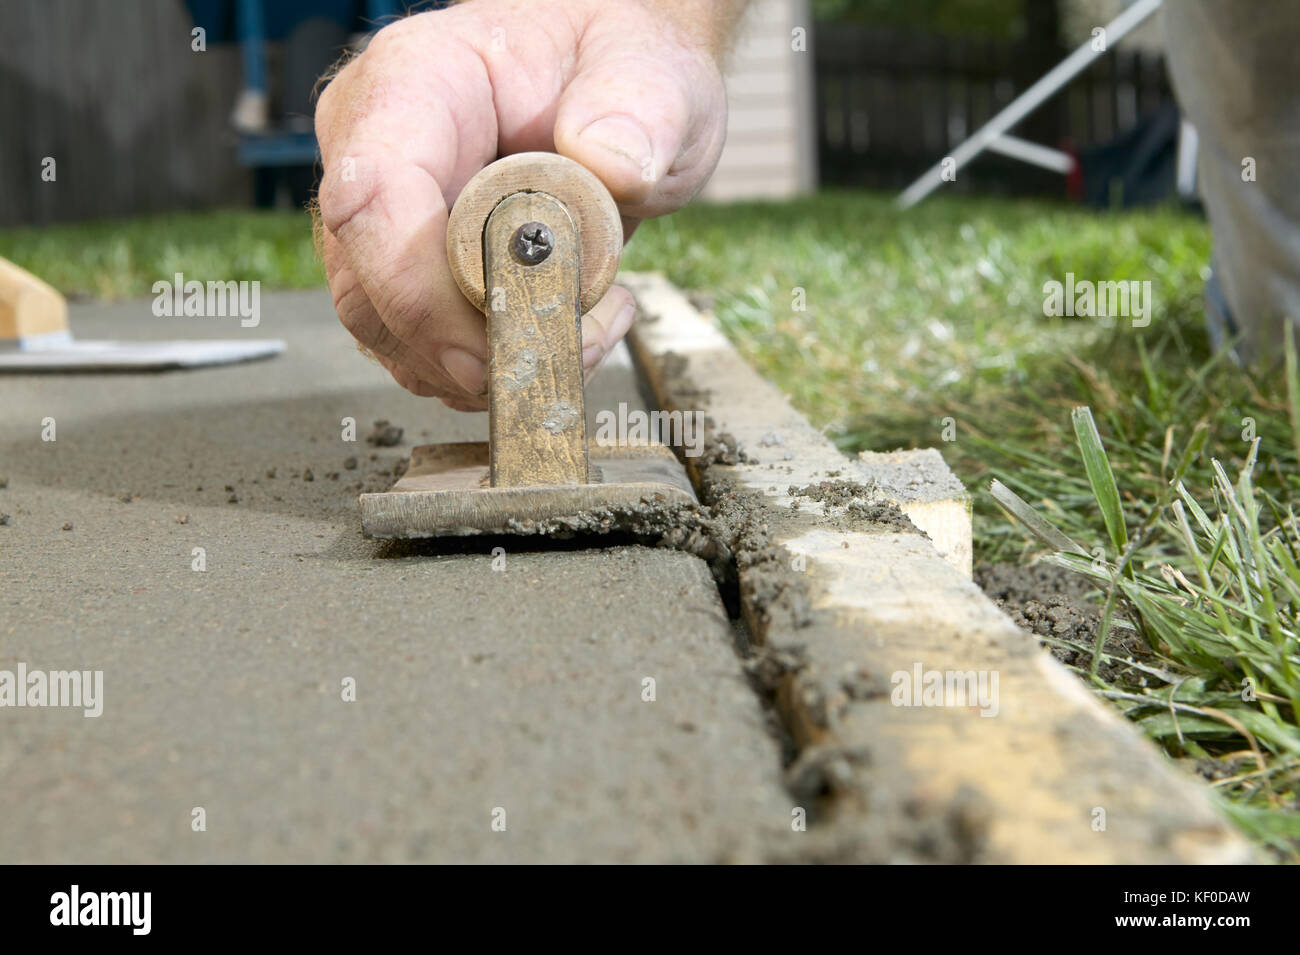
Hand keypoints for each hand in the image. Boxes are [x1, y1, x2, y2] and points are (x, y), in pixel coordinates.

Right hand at [314, 0, 730, 409]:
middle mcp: (373, 151)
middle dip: (469, 347)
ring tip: (592, 319)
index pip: (372, 197)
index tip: (493, 345)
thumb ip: (642, 105)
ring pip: (393, 337)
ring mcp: (383, 222)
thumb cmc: (614, 65)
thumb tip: (614, 163)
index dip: (418, 292)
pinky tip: (566, 326)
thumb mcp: (652, 67)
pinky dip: (497, 365)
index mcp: (414, 82)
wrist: (613, 92)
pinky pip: (427, 352)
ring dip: (493, 362)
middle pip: (370, 290)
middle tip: (573, 341)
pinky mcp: (408, 274)